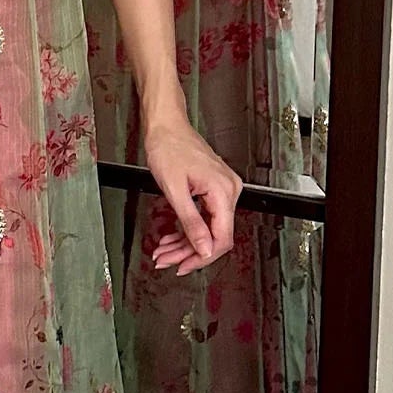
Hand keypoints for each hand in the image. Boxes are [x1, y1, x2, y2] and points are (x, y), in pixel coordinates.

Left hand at [143, 114, 241, 274]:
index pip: (222, 238)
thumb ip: (191, 222)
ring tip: (164, 252)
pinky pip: (205, 217)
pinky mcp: (214, 189)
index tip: (183, 266)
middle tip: (166, 261)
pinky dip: (188, 229)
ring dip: (185, 243)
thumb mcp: (174, 190)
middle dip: (188, 252)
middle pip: (214, 235)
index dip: (202, 257)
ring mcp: (223, 189)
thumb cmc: (168, 147)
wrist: (166, 126)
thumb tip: (204, 249)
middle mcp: (229, 190)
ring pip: (208, 229)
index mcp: (223, 191)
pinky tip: (172, 238)